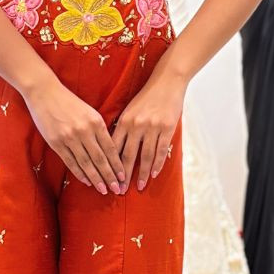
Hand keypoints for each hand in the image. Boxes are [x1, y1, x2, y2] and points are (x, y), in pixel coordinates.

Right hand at [22, 76, 125, 194]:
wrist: (45, 92)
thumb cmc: (69, 102)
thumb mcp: (89, 112)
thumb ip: (99, 129)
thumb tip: (110, 150)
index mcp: (96, 122)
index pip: (110, 148)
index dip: (117, 164)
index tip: (123, 177)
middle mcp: (84, 131)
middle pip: (100, 159)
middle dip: (110, 176)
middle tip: (117, 190)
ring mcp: (70, 138)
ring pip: (86, 163)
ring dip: (96, 178)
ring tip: (104, 190)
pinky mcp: (56, 142)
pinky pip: (70, 162)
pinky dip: (80, 173)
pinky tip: (87, 181)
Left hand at [111, 71, 185, 190]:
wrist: (167, 82)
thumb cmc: (146, 97)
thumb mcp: (129, 110)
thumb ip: (122, 127)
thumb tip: (112, 147)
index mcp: (124, 121)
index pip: (114, 148)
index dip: (110, 165)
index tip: (106, 178)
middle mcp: (136, 125)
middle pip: (127, 156)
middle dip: (122, 175)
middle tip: (119, 191)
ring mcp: (152, 127)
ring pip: (145, 156)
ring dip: (141, 174)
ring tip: (138, 186)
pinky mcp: (167, 128)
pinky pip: (161, 150)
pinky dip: (157, 164)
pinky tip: (153, 174)